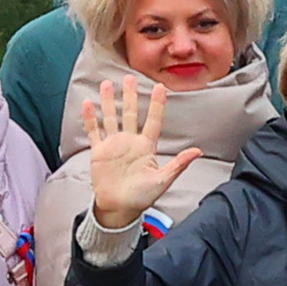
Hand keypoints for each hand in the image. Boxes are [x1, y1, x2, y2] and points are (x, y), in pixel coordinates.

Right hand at [81, 75, 202, 230]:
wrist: (119, 209)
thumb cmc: (142, 197)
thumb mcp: (163, 181)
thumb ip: (178, 164)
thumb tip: (197, 151)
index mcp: (146, 147)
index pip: (152, 121)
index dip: (156, 105)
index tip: (161, 87)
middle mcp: (130, 142)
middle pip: (130, 114)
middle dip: (130, 96)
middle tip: (129, 77)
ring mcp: (114, 146)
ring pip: (111, 118)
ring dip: (109, 102)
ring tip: (107, 84)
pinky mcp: (99, 152)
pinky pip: (94, 131)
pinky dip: (91, 118)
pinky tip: (89, 103)